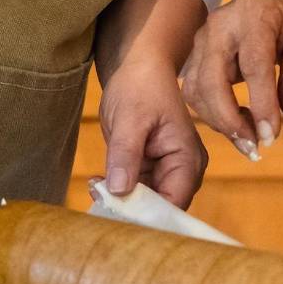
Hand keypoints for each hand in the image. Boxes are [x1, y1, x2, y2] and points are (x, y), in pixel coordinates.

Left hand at [100, 48, 206, 208]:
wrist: (138, 65)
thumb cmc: (141, 85)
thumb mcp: (130, 119)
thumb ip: (126, 155)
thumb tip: (119, 190)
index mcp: (187, 159)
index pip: (174, 203)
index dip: (148, 216)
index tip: (117, 217)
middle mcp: (181, 170)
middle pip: (161, 208)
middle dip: (131, 210)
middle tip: (98, 202)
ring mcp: (165, 170)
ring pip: (145, 202)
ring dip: (120, 201)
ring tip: (95, 190)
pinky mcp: (148, 168)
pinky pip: (134, 189)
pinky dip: (117, 190)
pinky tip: (97, 184)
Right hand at [180, 0, 282, 153]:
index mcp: (254, 15)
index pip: (254, 64)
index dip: (261, 103)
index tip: (271, 136)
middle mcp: (219, 25)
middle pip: (212, 79)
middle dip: (229, 120)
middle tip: (255, 147)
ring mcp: (201, 39)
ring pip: (197, 90)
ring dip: (219, 122)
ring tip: (250, 141)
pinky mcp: (195, 54)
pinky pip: (195, 91)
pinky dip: (213, 115)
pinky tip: (237, 125)